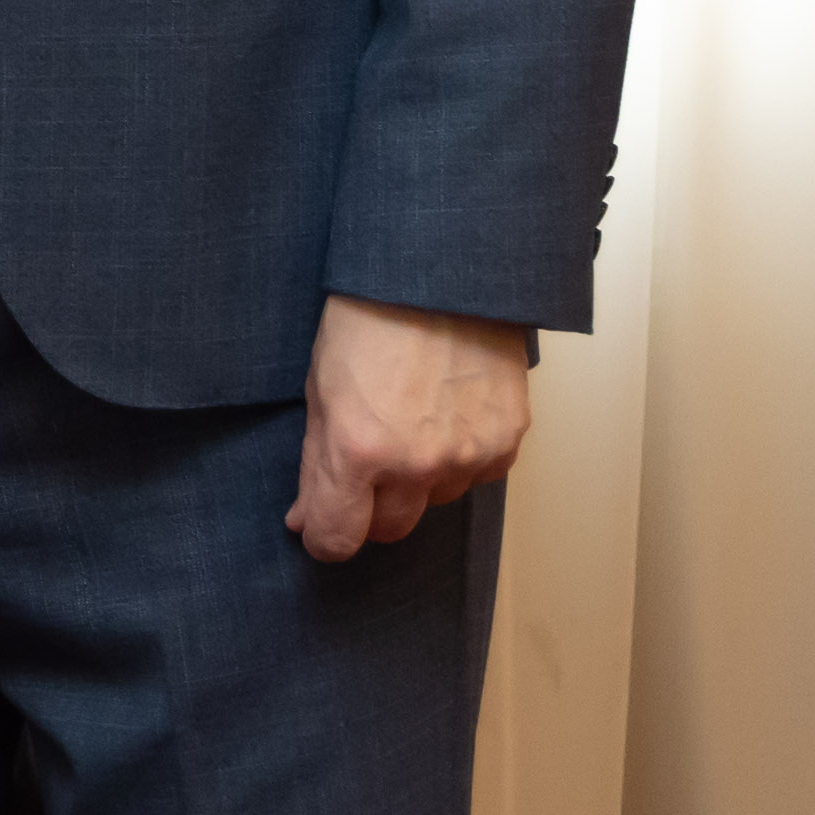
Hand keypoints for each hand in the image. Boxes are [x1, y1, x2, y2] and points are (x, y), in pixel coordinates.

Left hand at [290, 293, 530, 560]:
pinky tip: (446, 417)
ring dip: (418, 481)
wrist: (440, 276)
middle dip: (368, 510)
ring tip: (409, 422)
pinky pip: (477, 476)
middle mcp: (416, 465)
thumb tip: (306, 518)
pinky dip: (460, 459)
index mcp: (358, 451)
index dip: (323, 538)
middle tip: (361, 470)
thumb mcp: (319, 390)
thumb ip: (315, 462)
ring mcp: (467, 456)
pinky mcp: (507, 442)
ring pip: (435, 503)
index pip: (338, 539)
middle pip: (389, 530)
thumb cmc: (369, 320)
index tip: (318, 528)